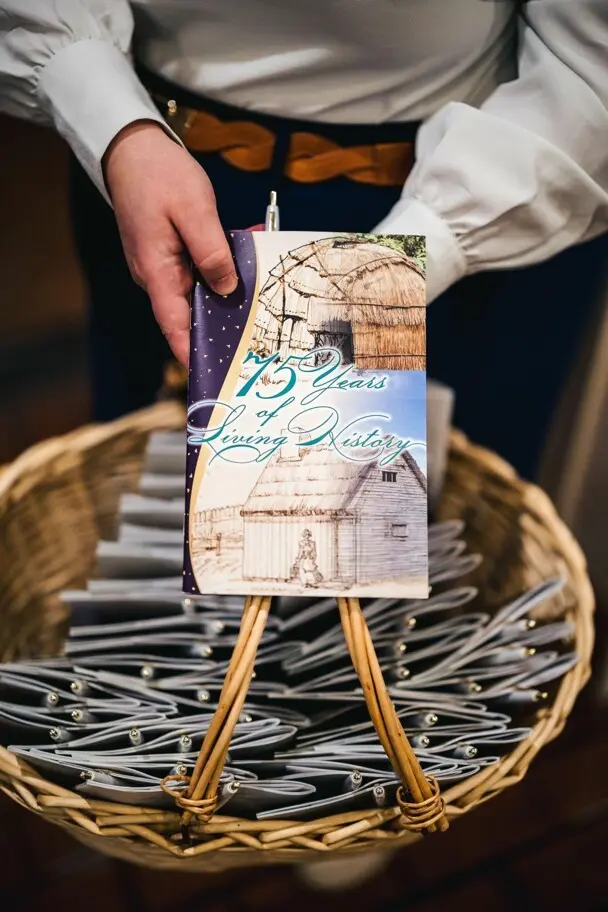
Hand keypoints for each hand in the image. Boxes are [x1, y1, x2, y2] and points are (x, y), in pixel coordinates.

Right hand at [103, 121, 236, 365]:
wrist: (132, 148)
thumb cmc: (158, 175)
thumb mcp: (194, 210)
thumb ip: (212, 251)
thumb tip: (227, 287)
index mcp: (157, 271)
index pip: (175, 325)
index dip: (193, 352)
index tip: (213, 373)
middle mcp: (157, 276)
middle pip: (191, 313)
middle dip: (222, 324)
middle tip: (258, 336)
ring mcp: (163, 266)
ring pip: (199, 291)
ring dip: (227, 292)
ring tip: (261, 294)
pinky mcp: (171, 254)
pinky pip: (198, 271)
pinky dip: (221, 269)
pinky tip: (246, 256)